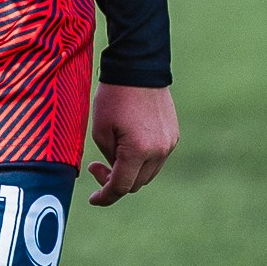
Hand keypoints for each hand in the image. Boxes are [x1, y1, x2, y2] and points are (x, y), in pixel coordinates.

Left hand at [87, 84, 176, 205]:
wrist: (138, 67)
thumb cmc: (114, 96)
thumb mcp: (101, 130)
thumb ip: (109, 158)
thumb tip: (116, 171)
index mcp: (138, 151)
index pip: (122, 187)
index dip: (105, 196)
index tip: (93, 199)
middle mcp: (159, 151)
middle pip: (136, 183)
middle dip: (115, 181)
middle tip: (97, 166)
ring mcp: (170, 143)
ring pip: (148, 173)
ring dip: (130, 171)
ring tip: (112, 154)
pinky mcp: (173, 134)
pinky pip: (156, 158)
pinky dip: (141, 160)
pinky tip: (128, 145)